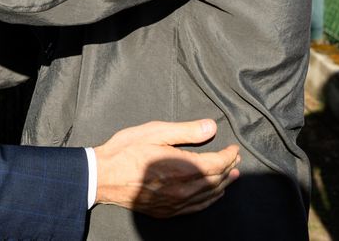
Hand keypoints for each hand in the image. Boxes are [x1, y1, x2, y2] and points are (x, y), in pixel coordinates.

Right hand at [94, 118, 239, 217]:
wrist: (102, 176)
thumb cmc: (126, 150)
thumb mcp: (155, 132)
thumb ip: (186, 131)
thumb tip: (211, 127)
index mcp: (183, 168)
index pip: (217, 163)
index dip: (229, 155)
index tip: (234, 148)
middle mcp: (183, 189)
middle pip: (216, 180)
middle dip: (229, 168)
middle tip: (236, 159)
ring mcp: (175, 203)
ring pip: (209, 195)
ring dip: (223, 184)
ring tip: (232, 175)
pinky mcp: (167, 211)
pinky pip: (196, 208)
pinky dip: (210, 199)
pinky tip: (213, 194)